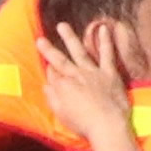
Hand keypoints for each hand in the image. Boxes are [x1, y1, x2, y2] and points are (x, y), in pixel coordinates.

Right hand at [34, 25, 135, 150]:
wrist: (107, 124)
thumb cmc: (82, 123)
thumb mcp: (60, 113)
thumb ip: (52, 96)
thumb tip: (46, 83)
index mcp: (63, 86)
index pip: (52, 73)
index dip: (48, 68)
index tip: (44, 63)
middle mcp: (76, 75)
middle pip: (60, 60)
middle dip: (50, 49)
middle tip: (40, 38)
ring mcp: (93, 72)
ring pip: (79, 51)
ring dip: (70, 38)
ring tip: (62, 26)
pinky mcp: (109, 72)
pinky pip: (107, 54)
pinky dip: (105, 41)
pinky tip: (103, 28)